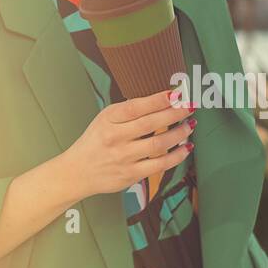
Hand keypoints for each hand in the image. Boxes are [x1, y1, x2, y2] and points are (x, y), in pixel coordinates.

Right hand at [64, 89, 196, 197]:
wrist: (77, 171)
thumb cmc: (95, 142)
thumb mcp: (105, 119)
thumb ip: (127, 111)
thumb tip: (161, 100)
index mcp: (108, 119)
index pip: (136, 106)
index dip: (158, 99)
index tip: (177, 93)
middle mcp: (115, 137)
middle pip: (151, 123)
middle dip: (175, 113)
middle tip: (190, 106)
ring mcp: (123, 157)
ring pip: (158, 144)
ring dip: (179, 133)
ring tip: (190, 125)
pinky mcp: (130, 174)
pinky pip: (160, 165)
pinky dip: (177, 156)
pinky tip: (186, 148)